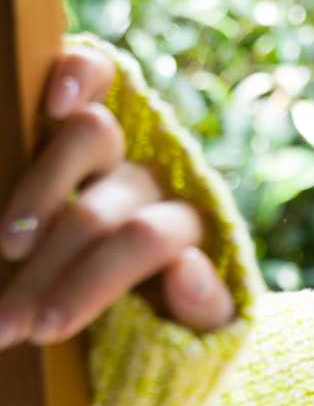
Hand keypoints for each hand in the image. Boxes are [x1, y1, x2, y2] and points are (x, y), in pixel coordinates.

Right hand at [0, 43, 236, 350]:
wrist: (140, 293)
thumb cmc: (160, 315)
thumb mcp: (193, 327)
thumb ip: (202, 308)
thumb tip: (185, 265)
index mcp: (184, 229)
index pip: (144, 242)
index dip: (91, 285)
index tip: (44, 331)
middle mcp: (152, 182)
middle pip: (100, 210)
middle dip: (47, 274)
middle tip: (5, 324)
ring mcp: (119, 148)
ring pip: (90, 137)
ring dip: (41, 190)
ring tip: (7, 246)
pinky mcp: (86, 114)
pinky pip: (97, 75)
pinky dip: (78, 75)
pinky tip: (53, 100)